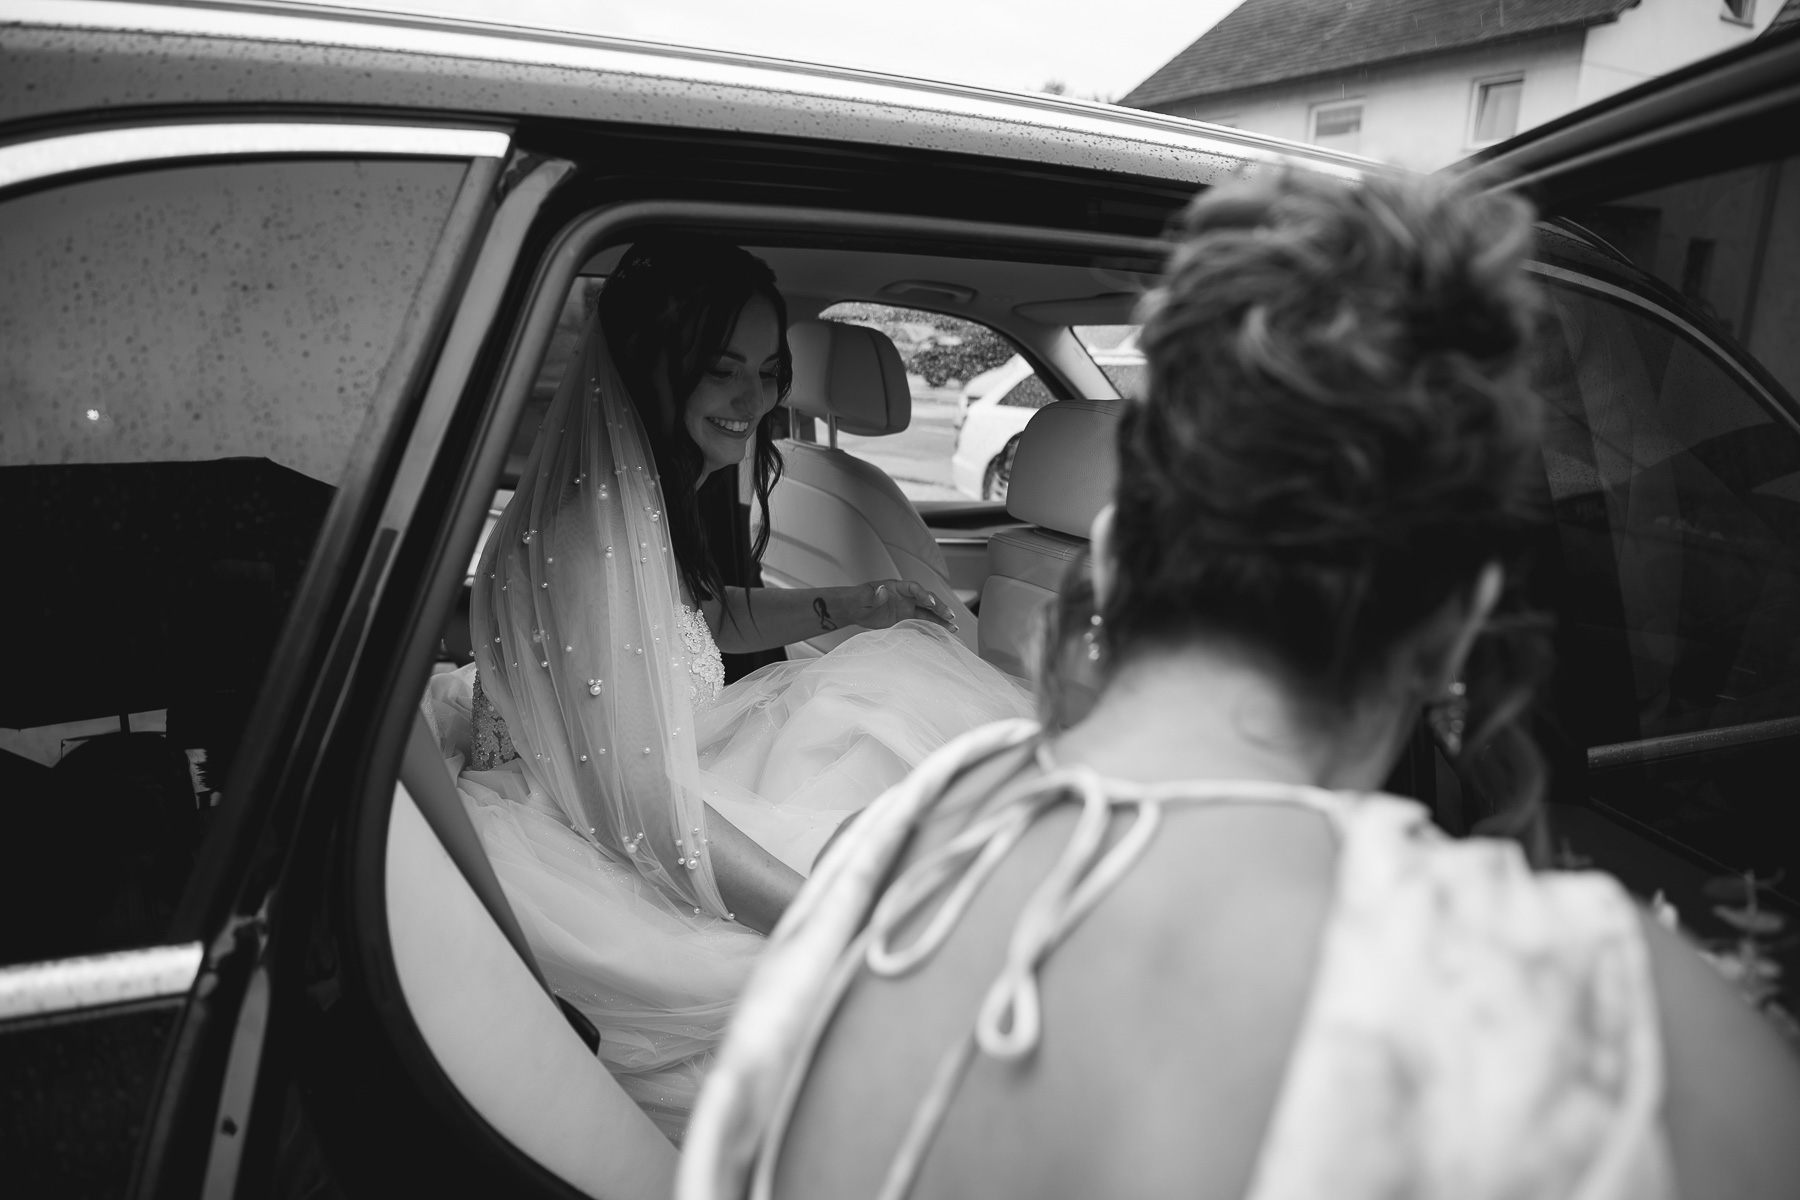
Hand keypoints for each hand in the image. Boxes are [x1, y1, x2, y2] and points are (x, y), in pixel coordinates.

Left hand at [826, 580, 957, 632]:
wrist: (855, 609)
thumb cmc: (857, 600)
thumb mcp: (862, 598)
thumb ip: (873, 595)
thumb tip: (882, 590)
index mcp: (896, 587)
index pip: (913, 588)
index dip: (922, 594)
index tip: (929, 602)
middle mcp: (906, 596)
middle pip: (926, 599)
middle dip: (938, 607)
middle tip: (949, 616)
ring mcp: (908, 607)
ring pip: (929, 611)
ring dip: (941, 619)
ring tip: (953, 628)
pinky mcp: (907, 618)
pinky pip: (923, 621)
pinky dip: (934, 626)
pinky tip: (944, 633)